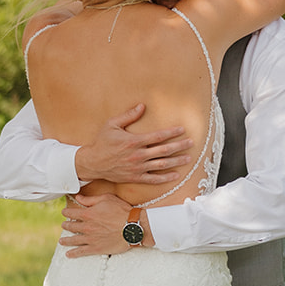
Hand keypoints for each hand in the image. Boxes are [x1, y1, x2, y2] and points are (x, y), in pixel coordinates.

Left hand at [61, 193, 154, 256]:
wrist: (133, 227)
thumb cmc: (122, 211)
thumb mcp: (107, 199)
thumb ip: (90, 199)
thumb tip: (78, 198)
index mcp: (88, 214)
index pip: (71, 213)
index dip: (66, 212)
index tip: (64, 212)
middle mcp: (87, 227)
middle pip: (71, 227)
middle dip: (66, 225)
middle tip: (64, 226)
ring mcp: (90, 239)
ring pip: (73, 240)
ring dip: (66, 240)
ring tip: (62, 241)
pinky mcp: (96, 248)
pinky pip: (82, 252)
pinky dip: (74, 253)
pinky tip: (69, 254)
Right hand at [74, 104, 191, 184]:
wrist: (93, 163)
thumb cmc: (102, 142)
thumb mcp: (112, 125)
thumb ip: (128, 116)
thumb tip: (142, 106)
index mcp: (134, 141)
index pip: (158, 136)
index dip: (172, 132)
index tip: (182, 129)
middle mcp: (138, 155)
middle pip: (164, 150)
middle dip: (179, 146)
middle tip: (191, 143)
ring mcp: (138, 167)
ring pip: (162, 165)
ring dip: (177, 161)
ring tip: (188, 158)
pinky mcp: (135, 177)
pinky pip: (153, 179)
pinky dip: (166, 178)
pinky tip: (176, 175)